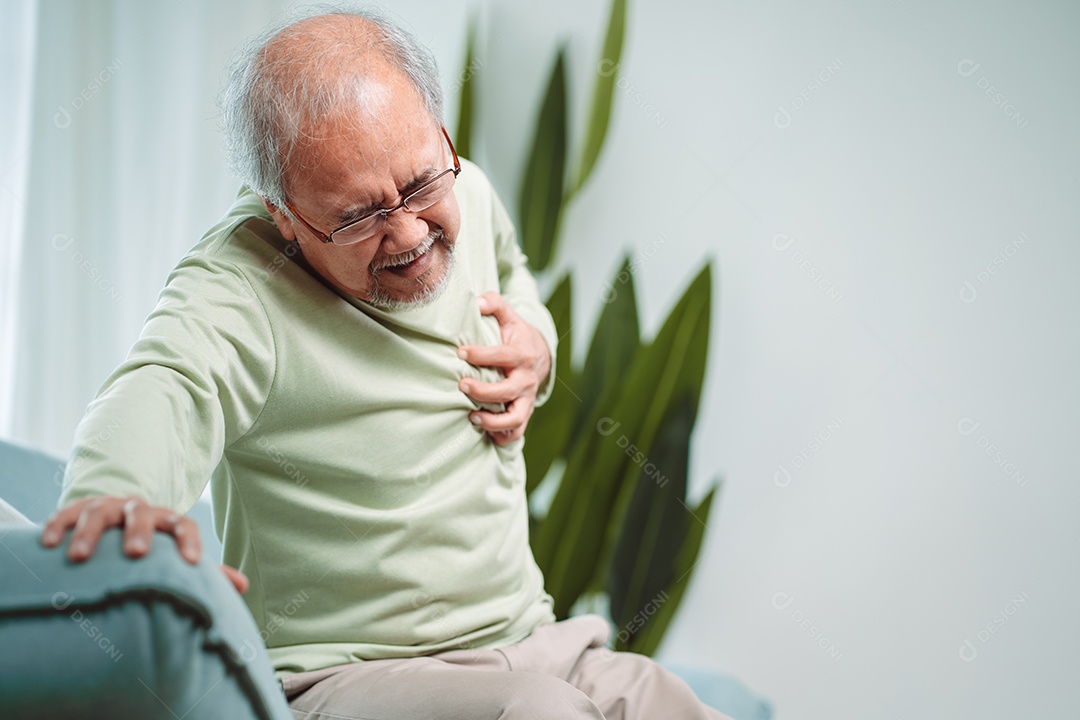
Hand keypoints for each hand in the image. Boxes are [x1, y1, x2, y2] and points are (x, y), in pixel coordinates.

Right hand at [41, 496, 248, 593]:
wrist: (121, 520)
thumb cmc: (156, 546)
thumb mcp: (176, 555)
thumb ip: (209, 572)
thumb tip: (244, 586)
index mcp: (167, 520)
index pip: (184, 524)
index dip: (190, 541)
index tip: (192, 563)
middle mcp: (139, 510)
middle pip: (141, 514)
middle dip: (138, 532)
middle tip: (135, 554)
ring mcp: (108, 507)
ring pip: (100, 512)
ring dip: (91, 533)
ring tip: (80, 557)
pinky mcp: (80, 509)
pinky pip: (67, 512)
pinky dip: (58, 525)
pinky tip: (49, 543)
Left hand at [458, 291, 552, 445]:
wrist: (540, 356)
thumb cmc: (516, 336)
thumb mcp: (509, 316)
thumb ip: (494, 304)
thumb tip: (478, 302)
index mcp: (522, 355)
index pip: (502, 356)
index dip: (481, 355)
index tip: (460, 352)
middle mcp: (526, 379)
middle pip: (508, 391)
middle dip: (483, 391)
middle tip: (461, 385)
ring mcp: (526, 399)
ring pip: (515, 418)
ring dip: (493, 421)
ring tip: (471, 416)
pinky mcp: (524, 412)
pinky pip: (516, 432)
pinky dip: (502, 436)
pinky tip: (483, 432)